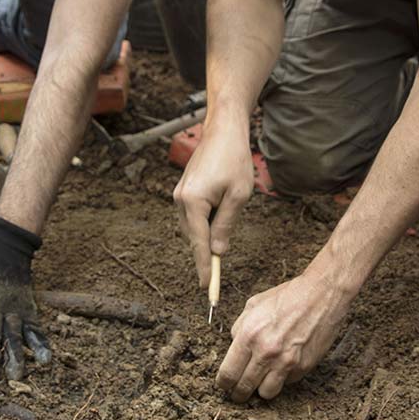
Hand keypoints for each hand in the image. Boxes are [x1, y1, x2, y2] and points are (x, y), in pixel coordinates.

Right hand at [174, 119, 253, 286]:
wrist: (223, 131)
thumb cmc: (234, 159)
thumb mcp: (238, 196)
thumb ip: (226, 225)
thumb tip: (218, 252)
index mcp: (193, 202)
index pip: (200, 244)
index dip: (204, 268)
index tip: (207, 288)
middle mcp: (180, 200)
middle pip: (195, 238)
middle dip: (207, 253)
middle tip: (220, 270)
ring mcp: (179, 195)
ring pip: (194, 228)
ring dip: (208, 235)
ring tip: (228, 217)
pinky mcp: (183, 191)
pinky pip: (193, 216)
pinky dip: (205, 223)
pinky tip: (220, 213)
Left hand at [218, 271, 350, 402]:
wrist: (322, 295)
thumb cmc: (288, 297)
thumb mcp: (254, 305)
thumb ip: (239, 328)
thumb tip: (234, 347)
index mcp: (249, 336)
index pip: (228, 374)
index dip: (223, 383)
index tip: (224, 384)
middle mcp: (266, 352)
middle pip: (244, 388)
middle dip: (238, 393)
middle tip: (238, 391)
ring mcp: (286, 362)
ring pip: (266, 394)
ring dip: (261, 389)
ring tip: (262, 379)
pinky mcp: (303, 367)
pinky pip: (287, 383)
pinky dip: (283, 378)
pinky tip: (284, 364)